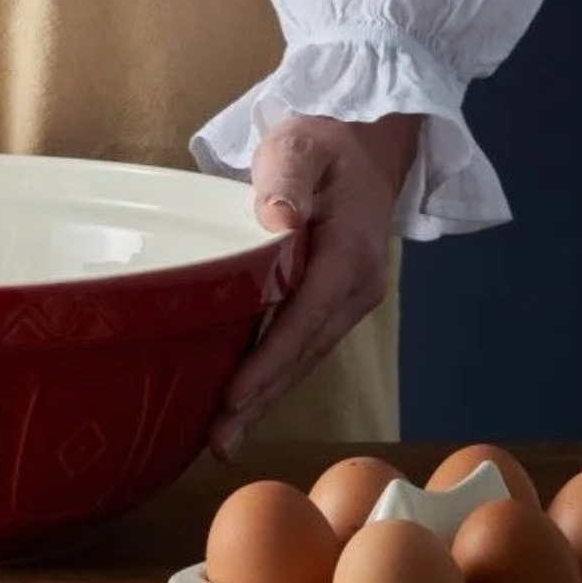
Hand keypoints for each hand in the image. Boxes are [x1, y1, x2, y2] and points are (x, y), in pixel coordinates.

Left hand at [208, 113, 419, 458]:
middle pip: (304, 354)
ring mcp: (349, 300)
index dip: (269, 361)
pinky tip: (244, 404)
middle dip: (261, 399)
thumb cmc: (323, 141)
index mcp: (349, 254)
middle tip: (217, 441)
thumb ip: (286, 179)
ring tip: (223, 439)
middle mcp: (357, 287)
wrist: (363, 143)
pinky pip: (302, 348)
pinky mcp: (334, 304)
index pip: (305, 318)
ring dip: (265, 399)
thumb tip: (276, 221)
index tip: (234, 397)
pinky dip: (274, 378)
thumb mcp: (300, 145)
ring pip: (304, 359)